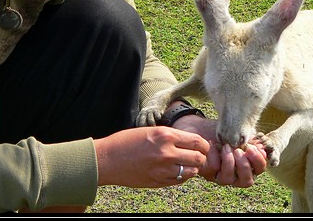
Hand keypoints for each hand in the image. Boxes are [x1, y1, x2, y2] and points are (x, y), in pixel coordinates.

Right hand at [93, 126, 208, 187]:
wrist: (108, 159)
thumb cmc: (127, 141)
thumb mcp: (151, 130)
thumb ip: (171, 136)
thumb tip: (191, 142)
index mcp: (166, 135)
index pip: (197, 141)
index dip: (204, 144)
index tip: (203, 145)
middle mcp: (167, 153)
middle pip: (199, 157)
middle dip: (201, 156)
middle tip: (198, 155)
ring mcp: (163, 170)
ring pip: (192, 171)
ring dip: (192, 167)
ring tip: (186, 163)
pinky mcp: (158, 182)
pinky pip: (180, 180)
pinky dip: (182, 176)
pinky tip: (176, 170)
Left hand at [172, 112, 266, 187]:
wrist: (200, 125)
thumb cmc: (222, 130)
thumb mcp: (239, 133)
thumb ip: (251, 140)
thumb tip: (264, 148)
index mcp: (245, 164)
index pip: (258, 170)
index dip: (258, 161)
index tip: (253, 148)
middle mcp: (234, 173)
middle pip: (246, 181)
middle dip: (245, 166)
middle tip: (239, 150)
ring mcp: (219, 175)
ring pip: (228, 180)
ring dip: (229, 162)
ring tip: (226, 147)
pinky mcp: (205, 172)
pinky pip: (213, 169)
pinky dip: (215, 156)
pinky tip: (213, 145)